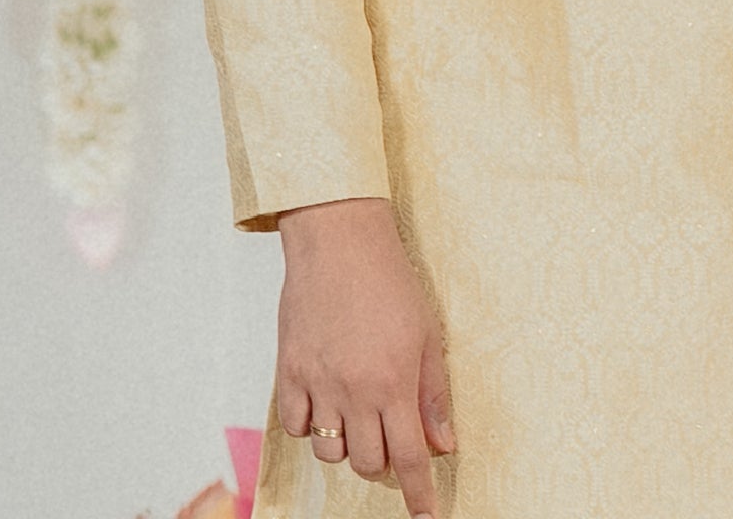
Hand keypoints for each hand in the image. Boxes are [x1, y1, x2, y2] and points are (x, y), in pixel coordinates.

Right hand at [274, 198, 453, 516]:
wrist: (339, 242)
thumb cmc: (388, 282)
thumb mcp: (427, 336)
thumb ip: (433, 395)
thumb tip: (443, 444)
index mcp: (394, 382)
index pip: (410, 457)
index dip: (419, 493)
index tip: (427, 515)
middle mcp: (354, 390)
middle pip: (367, 461)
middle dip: (382, 462)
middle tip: (391, 439)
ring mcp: (317, 383)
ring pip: (329, 452)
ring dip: (347, 446)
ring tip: (357, 415)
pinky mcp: (288, 372)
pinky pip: (296, 426)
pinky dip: (312, 426)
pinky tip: (325, 402)